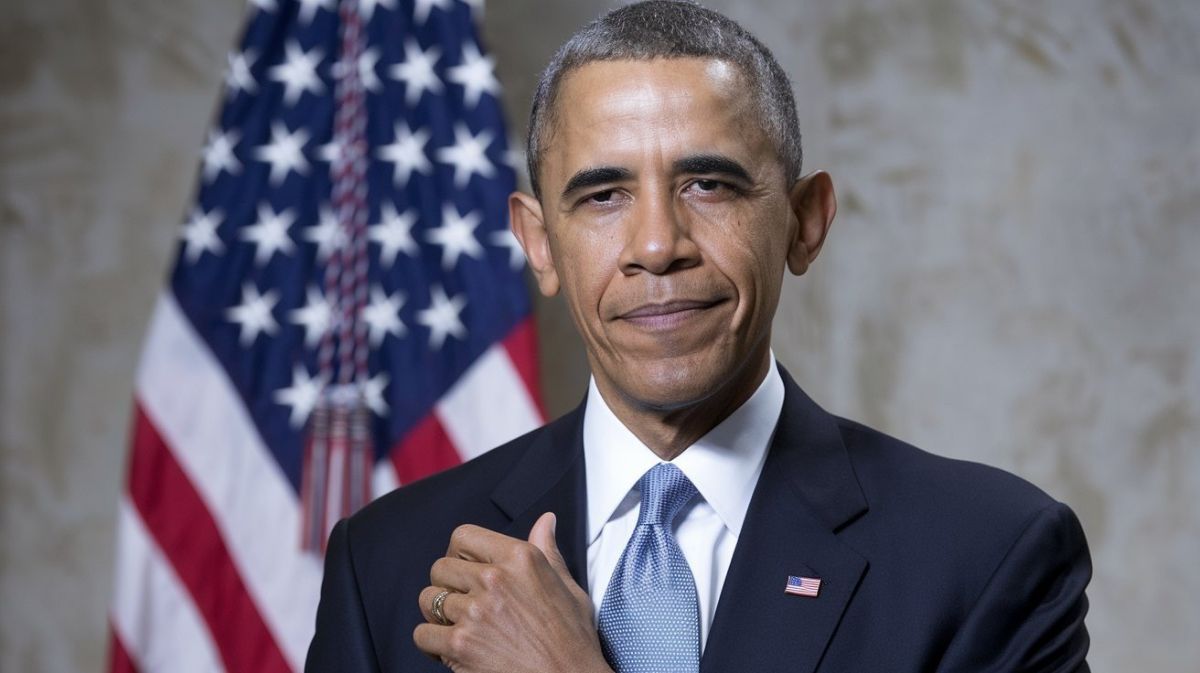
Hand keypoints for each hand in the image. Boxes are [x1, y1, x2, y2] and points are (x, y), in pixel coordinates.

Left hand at [413, 512, 612, 672]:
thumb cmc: (573, 641)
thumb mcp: (569, 588)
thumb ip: (549, 551)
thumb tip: (545, 521)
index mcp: (520, 558)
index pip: (463, 536)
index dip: (459, 554)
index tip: (465, 569)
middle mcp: (494, 580)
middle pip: (440, 567)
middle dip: (446, 585)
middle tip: (461, 602)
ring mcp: (475, 612)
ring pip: (427, 599)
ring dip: (437, 613)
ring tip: (457, 625)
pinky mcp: (460, 645)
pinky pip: (422, 634)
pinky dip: (431, 643)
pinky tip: (451, 648)